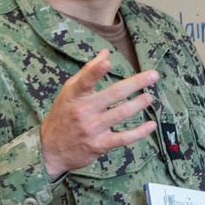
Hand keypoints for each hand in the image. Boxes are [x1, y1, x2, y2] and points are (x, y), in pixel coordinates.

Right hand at [40, 51, 159, 179]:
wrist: (51, 150)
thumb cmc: (62, 116)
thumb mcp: (68, 92)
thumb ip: (88, 72)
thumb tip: (106, 53)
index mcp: (74, 95)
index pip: (85, 81)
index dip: (96, 71)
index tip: (108, 63)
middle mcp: (83, 111)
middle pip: (113, 94)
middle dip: (136, 83)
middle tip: (153, 75)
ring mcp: (92, 129)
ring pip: (121, 113)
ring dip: (139, 104)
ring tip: (149, 97)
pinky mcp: (99, 145)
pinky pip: (124, 138)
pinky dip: (140, 132)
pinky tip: (151, 125)